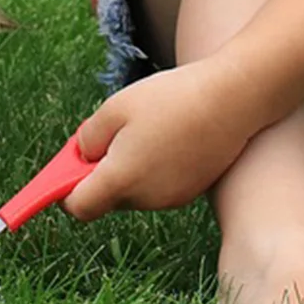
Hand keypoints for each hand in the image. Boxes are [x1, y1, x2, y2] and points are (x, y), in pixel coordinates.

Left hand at [62, 59, 257, 219]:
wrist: (238, 96)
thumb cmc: (174, 98)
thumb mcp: (116, 107)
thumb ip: (87, 137)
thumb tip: (82, 156)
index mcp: (120, 179)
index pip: (78, 207)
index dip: (65, 190)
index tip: (67, 170)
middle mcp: (145, 198)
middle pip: (109, 198)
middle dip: (103, 172)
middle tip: (115, 134)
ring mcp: (173, 196)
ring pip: (137, 190)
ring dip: (134, 168)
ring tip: (154, 128)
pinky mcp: (195, 188)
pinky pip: (163, 184)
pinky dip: (160, 167)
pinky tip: (176, 135)